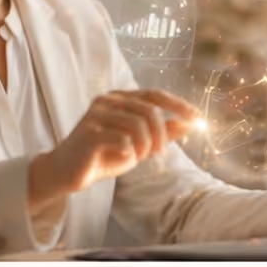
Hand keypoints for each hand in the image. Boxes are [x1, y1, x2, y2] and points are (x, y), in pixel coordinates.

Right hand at [33, 89, 201, 202]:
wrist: (69, 172)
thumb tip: (190, 124)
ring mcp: (97, 114)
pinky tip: (125, 157)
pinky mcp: (90, 131)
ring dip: (146, 145)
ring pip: (137, 124)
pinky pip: (122, 138)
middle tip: (159, 154)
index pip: (154, 94)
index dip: (178, 105)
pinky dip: (130, 151)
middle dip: (162, 134)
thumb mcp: (138, 145)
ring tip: (140, 158)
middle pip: (149, 110)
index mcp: (120, 99)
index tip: (198, 118)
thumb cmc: (104, 156)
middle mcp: (108, 100)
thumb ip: (161, 133)